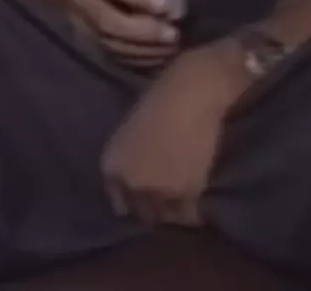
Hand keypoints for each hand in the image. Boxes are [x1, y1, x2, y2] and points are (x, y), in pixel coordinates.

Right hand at [70, 0, 179, 68]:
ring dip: (145, 50)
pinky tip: (161, 58)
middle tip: (173, 34)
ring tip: (172, 48)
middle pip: (109, 22)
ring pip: (111, 44)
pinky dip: (139, 60)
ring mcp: (82, 26)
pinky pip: (113, 57)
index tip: (166, 6)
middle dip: (144, 30)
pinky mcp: (88, 44)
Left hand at [101, 41, 251, 225]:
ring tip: (184, 202)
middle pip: (142, 212)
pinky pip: (189, 215)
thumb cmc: (160, 99)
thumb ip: (129, 160)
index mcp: (111, 165)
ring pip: (166, 216)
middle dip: (153, 207)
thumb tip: (137, 180)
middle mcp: (129, 182)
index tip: (144, 199)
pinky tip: (199, 204)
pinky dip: (194, 212)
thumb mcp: (130, 131)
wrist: (189, 94)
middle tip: (168, 199)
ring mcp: (156, 190)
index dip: (133, 201)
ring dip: (174, 211)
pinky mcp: (185, 193)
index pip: (118, 200)